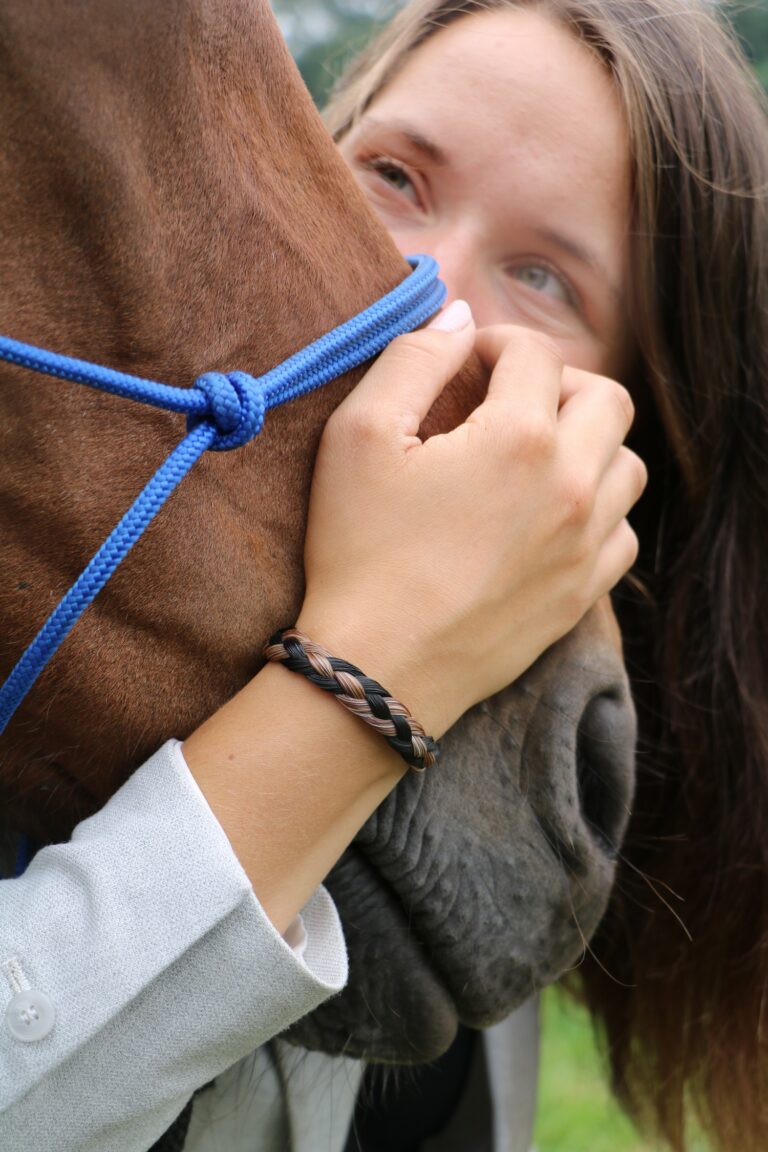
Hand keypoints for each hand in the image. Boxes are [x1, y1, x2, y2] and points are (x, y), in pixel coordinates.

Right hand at [297, 303, 646, 736]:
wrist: (377, 669)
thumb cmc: (358, 550)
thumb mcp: (359, 435)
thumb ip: (413, 357)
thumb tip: (457, 318)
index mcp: (521, 438)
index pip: (535, 354)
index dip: (495, 343)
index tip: (465, 362)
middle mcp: (573, 487)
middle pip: (607, 399)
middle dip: (559, 383)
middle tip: (508, 400)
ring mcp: (585, 546)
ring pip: (627, 465)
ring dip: (588, 444)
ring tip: (535, 456)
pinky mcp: (581, 594)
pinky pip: (623, 533)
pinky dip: (598, 510)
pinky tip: (549, 516)